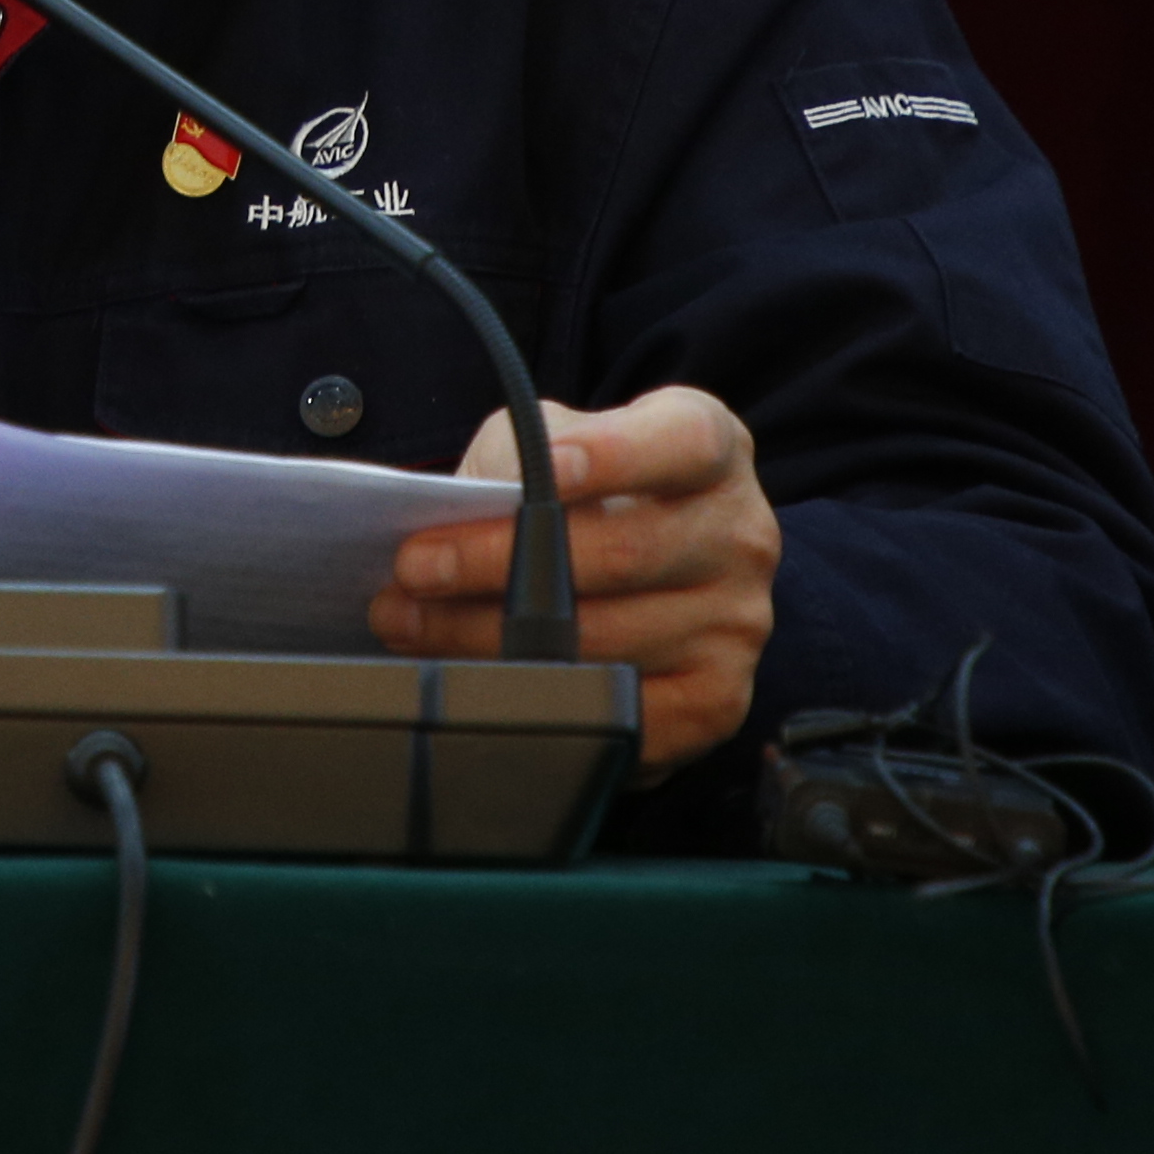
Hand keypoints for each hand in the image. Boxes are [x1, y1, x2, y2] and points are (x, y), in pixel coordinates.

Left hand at [378, 385, 781, 772]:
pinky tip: (477, 682)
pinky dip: (537, 700)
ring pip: (605, 642)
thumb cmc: (593, 495)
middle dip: (499, 564)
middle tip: (413, 570)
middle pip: (621, 554)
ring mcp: (737, 622)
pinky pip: (621, 712)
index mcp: (711, 449)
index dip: (617, 455)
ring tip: (412, 626)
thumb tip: (452, 513)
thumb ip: (519, 458)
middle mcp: (740, 534)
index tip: (546, 468)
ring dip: (490, 639)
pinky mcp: (717, 698)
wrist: (655, 570)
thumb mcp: (558, 442)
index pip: (682, 444)